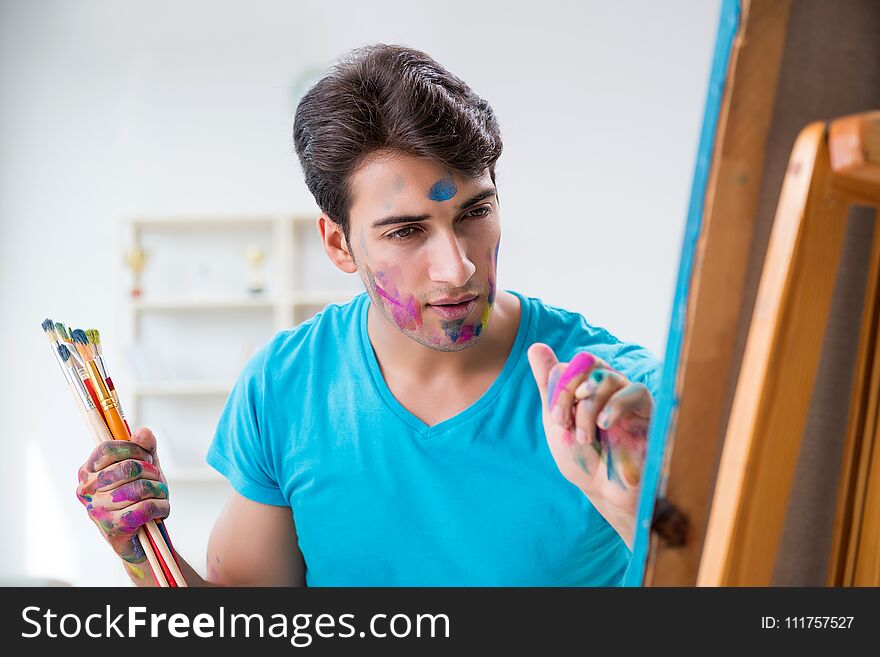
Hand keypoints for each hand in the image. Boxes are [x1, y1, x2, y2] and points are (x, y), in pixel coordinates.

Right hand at [76, 427, 169, 567]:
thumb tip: (143, 432)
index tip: (146, 458)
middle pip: (129, 467)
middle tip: (156, 480)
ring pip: (141, 488)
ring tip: (161, 495)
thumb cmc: (138, 497)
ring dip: (160, 490)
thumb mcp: (142, 467)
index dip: (135, 449)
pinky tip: (161, 509)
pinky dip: (162, 506)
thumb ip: (144, 447)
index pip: (109, 448)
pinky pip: (147, 507)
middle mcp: (86, 490)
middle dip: (153, 471)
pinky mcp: (113, 527)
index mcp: (88, 471)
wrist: (138, 538)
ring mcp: (97, 509)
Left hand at [527, 343, 651, 544]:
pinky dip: (614, 406)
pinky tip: (605, 426)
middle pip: (587, 362)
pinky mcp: (648, 410)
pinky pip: (635, 391)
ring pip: (606, 377)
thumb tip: (535, 346)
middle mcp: (607, 385)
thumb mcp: (557, 421)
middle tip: (564, 422)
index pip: (569, 365)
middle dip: (569, 391)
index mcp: (585, 386)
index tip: (557, 419)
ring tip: (585, 437)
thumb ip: (549, 386)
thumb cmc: (582, 458)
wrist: (604, 490)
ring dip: (588, 409)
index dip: (559, 388)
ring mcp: (627, 395)